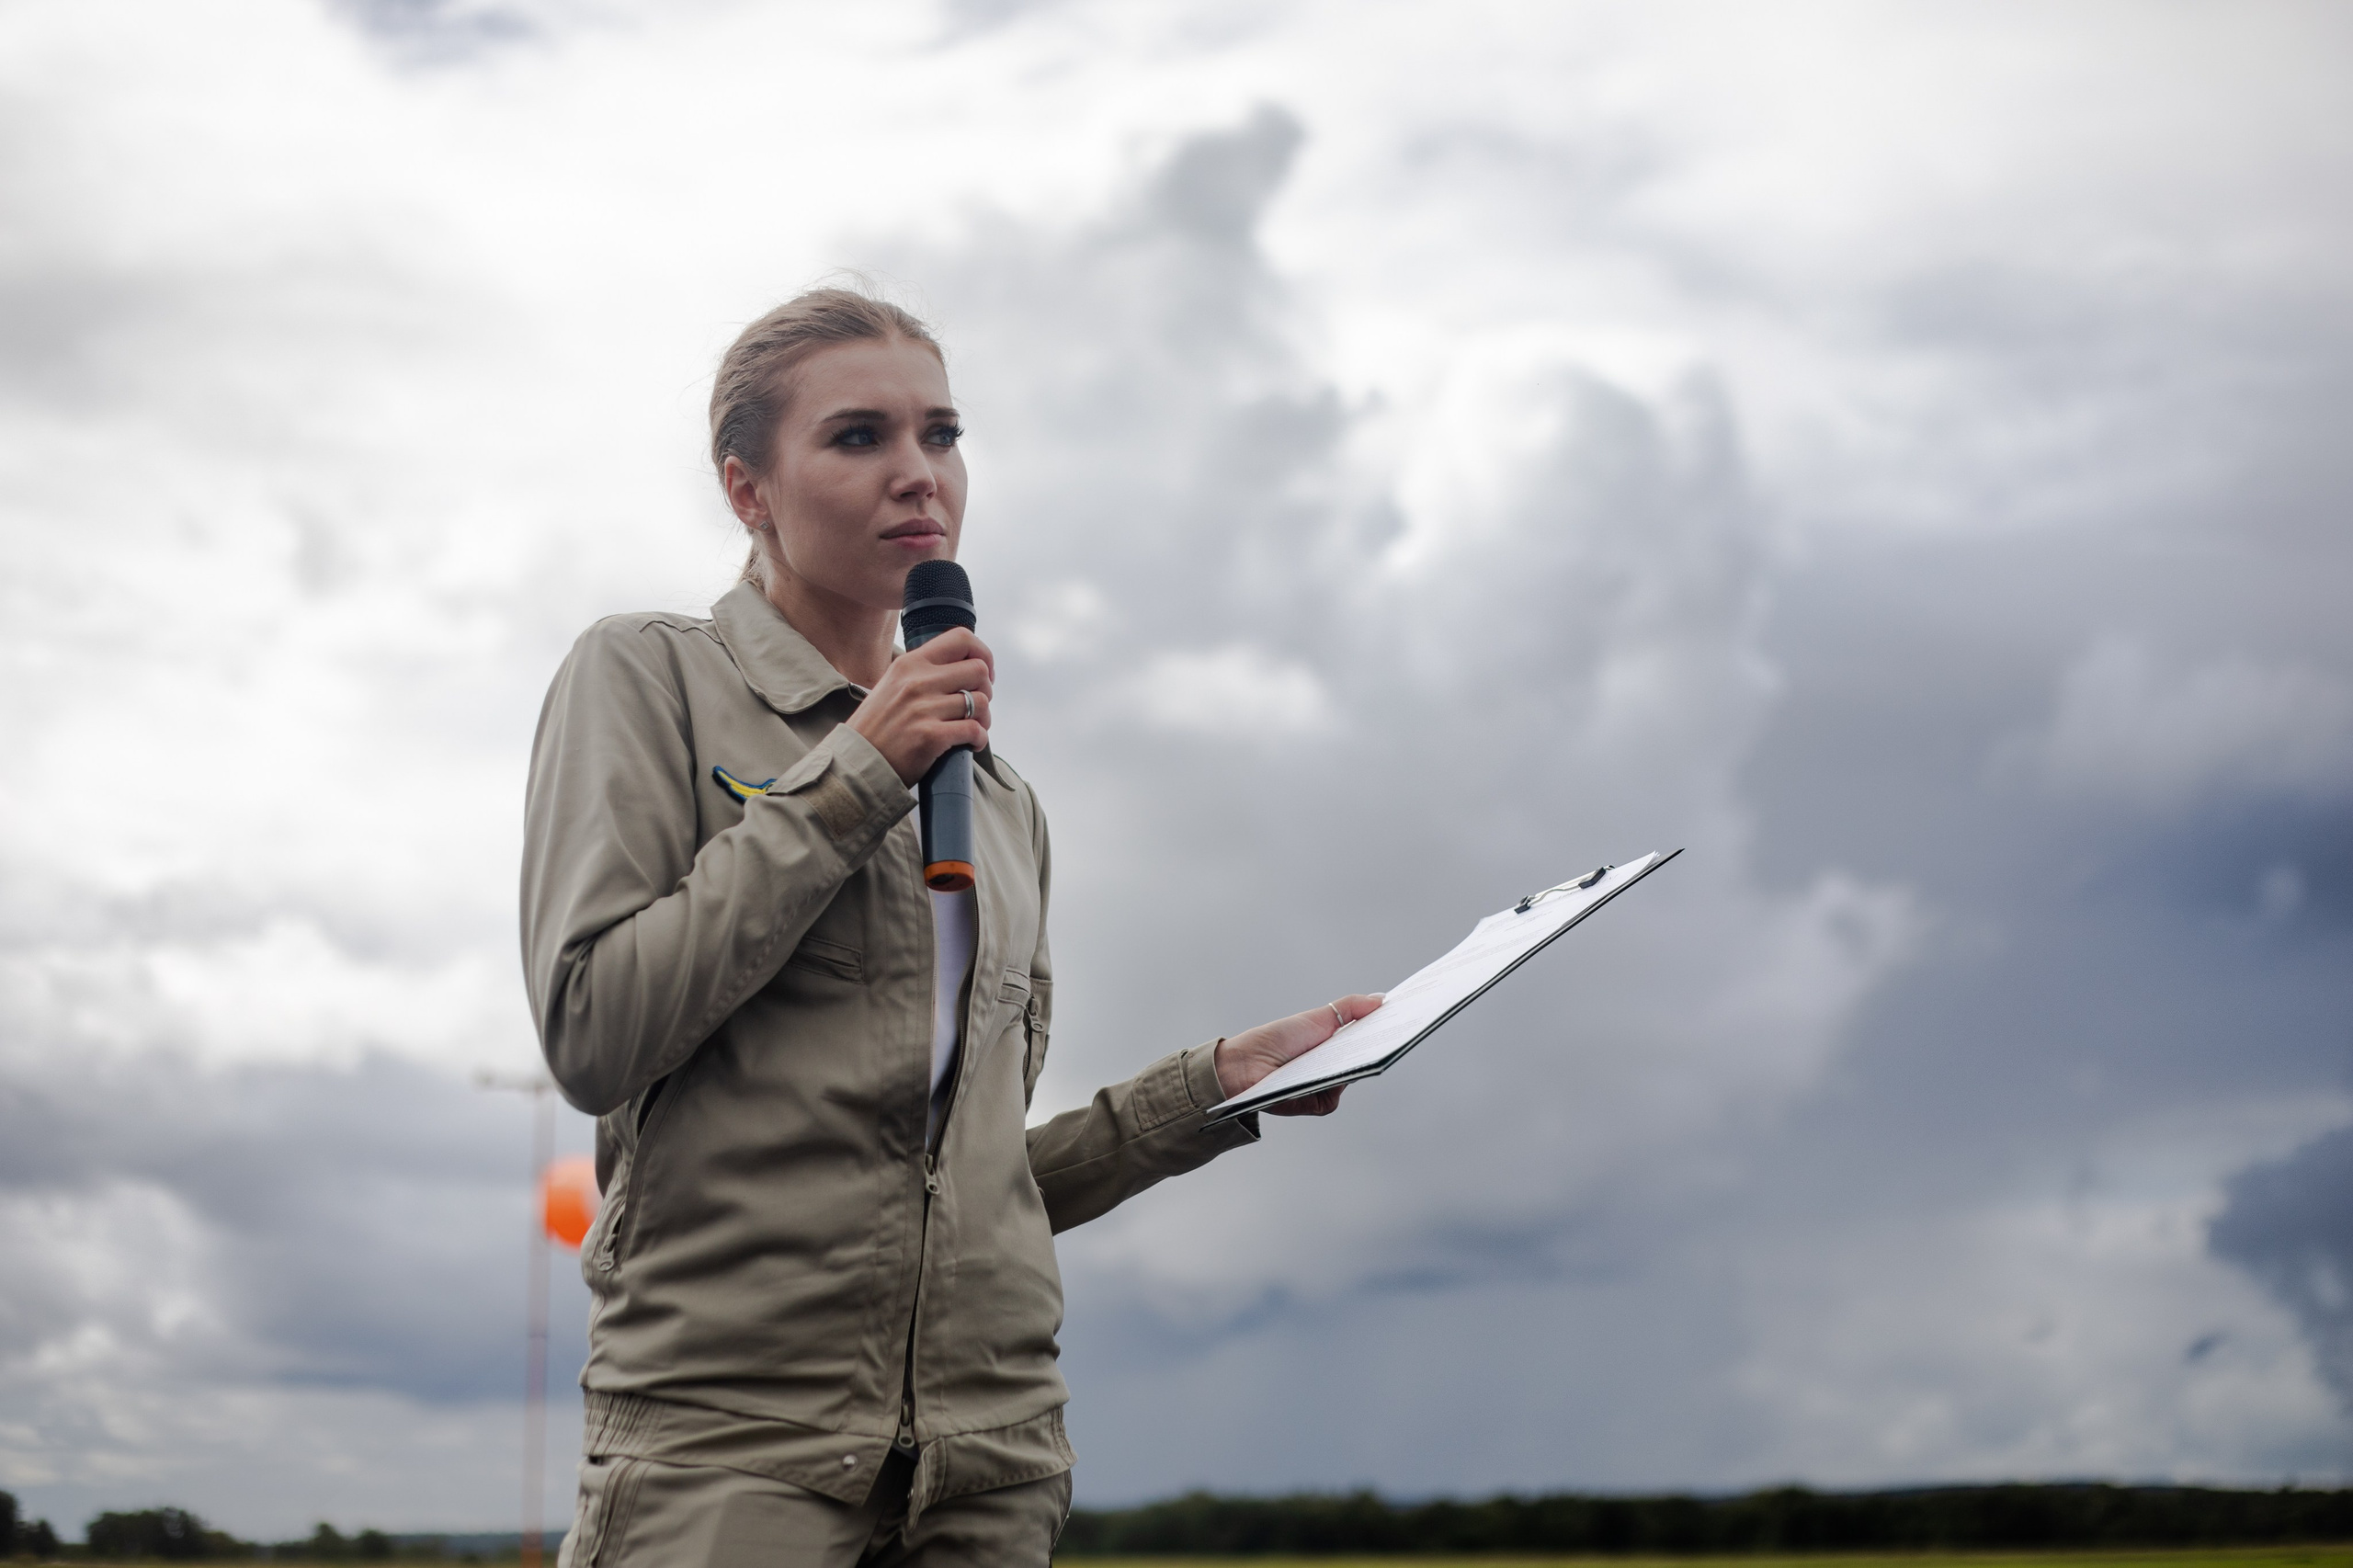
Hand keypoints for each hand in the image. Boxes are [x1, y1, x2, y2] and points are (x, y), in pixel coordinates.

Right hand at [849, 628, 993, 785]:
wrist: (856, 762)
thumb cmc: (877, 727)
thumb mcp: (892, 685)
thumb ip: (922, 672)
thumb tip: (960, 667)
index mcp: (910, 663)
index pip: (962, 639)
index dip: (982, 654)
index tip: (983, 673)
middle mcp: (918, 681)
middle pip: (979, 670)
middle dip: (985, 690)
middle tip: (975, 707)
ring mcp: (924, 708)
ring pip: (980, 702)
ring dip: (984, 718)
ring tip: (973, 728)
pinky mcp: (931, 736)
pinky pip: (975, 730)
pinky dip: (979, 739)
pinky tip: (970, 744)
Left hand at [1213, 993, 1383, 1116]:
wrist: (1245, 1064)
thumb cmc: (1277, 1039)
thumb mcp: (1317, 1017)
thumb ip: (1350, 1007)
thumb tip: (1382, 998)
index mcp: (1335, 1045)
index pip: (1366, 1041)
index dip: (1384, 1032)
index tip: (1404, 1019)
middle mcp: (1333, 1067)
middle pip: (1366, 1061)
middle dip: (1379, 1047)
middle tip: (1395, 1033)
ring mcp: (1325, 1086)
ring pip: (1352, 1080)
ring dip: (1352, 1066)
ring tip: (1357, 1051)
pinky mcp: (1315, 1103)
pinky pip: (1333, 1098)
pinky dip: (1328, 1086)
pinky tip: (1319, 1074)